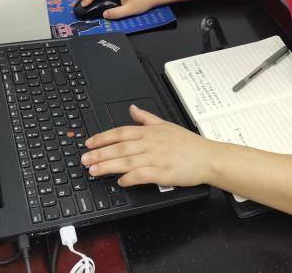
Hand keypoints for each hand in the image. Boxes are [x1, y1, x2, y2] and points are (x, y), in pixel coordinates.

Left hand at [81, 104, 216, 187]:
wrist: (208, 157)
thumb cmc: (188, 143)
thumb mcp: (166, 124)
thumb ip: (146, 118)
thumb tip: (132, 108)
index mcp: (150, 132)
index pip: (121, 132)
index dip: (103, 137)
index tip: (89, 143)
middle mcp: (150, 143)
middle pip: (120, 147)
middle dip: (99, 153)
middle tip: (84, 160)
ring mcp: (156, 158)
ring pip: (127, 161)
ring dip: (108, 166)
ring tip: (94, 171)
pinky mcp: (163, 172)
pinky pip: (142, 174)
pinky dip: (130, 178)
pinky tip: (120, 182)